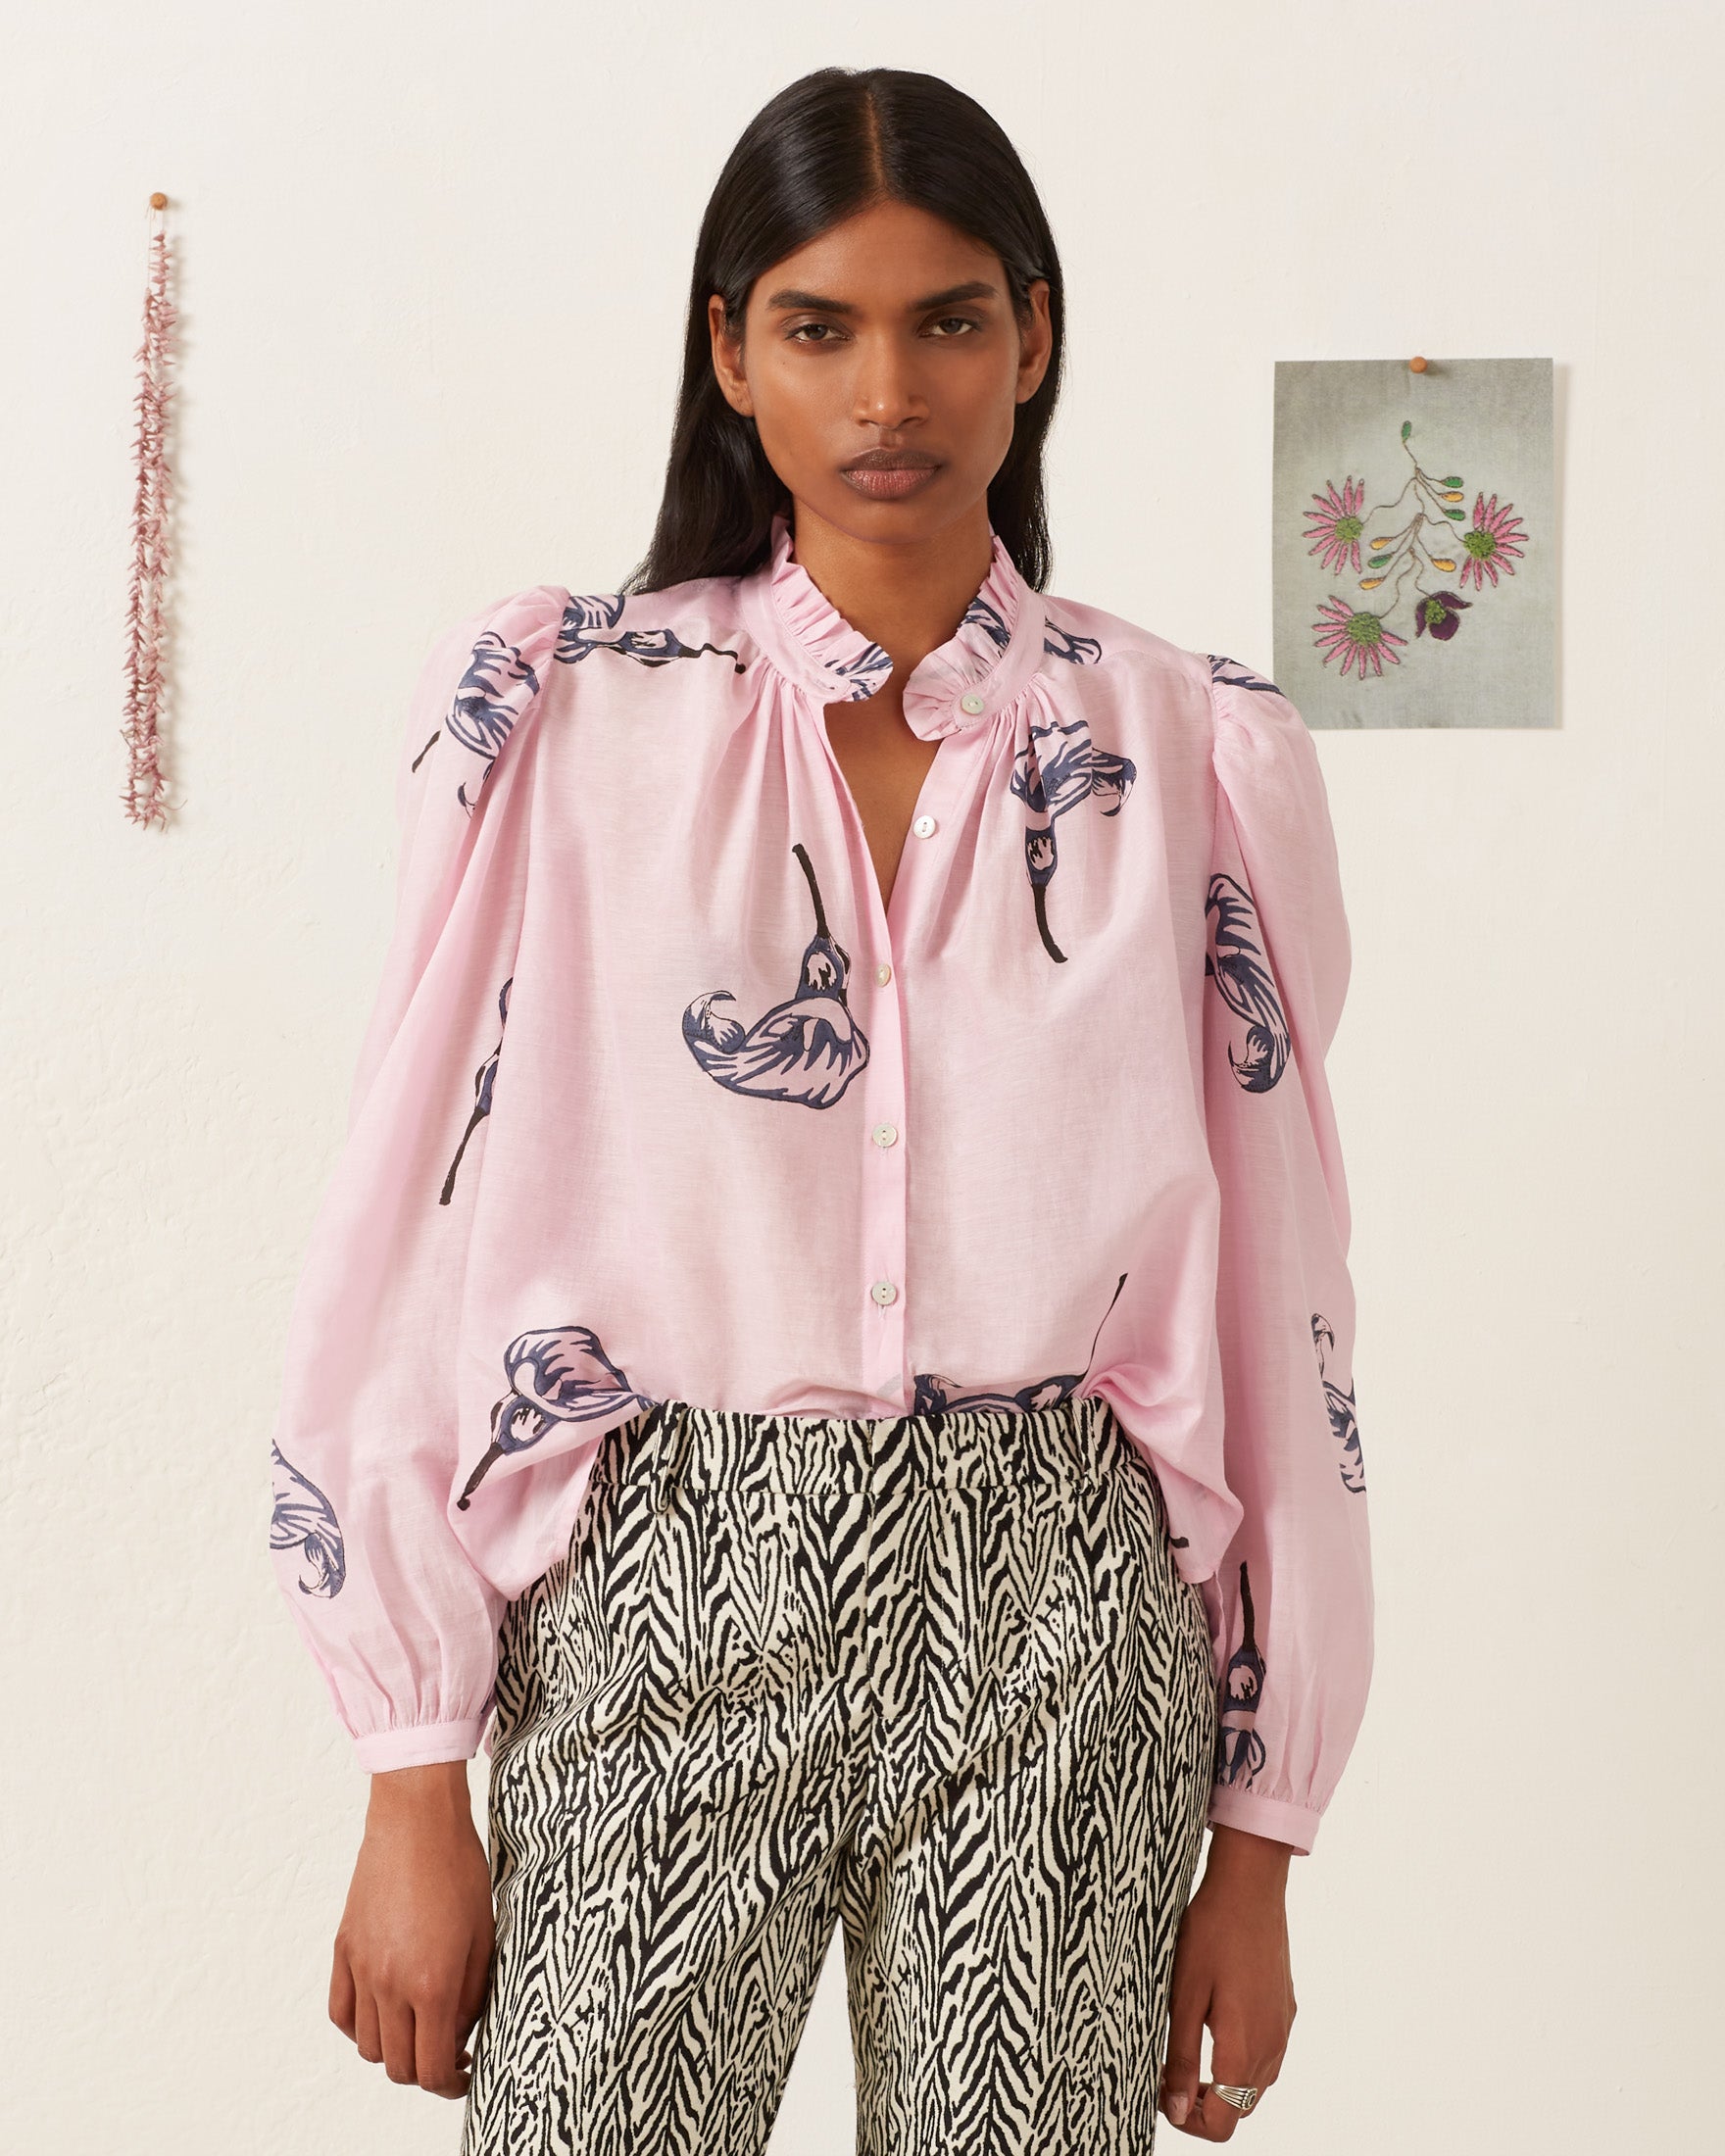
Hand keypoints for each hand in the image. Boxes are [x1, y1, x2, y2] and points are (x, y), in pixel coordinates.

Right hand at [328, 1761, 495, 2099]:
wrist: (417, 1820)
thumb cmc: (460, 1870)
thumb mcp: (484, 1937)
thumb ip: (471, 1996)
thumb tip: (458, 2036)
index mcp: (432, 1984)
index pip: (432, 2069)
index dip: (450, 2085)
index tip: (465, 2076)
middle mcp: (390, 1985)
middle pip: (398, 2067)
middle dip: (425, 2071)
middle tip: (448, 2054)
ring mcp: (361, 1968)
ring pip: (368, 2046)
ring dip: (394, 2049)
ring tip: (418, 2028)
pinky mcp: (343, 1949)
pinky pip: (341, 2012)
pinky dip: (359, 2026)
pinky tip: (383, 2011)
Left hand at [1158, 1823, 1297, 2137]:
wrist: (1250, 1888)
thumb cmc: (1212, 1935)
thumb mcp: (1185, 1997)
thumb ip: (1182, 2058)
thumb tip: (1177, 2109)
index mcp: (1244, 2051)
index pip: (1223, 2124)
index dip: (1189, 2121)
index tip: (1164, 2092)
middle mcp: (1271, 2048)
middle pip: (1240, 2109)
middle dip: (1204, 2105)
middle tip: (1170, 2072)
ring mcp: (1282, 2029)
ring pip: (1255, 2084)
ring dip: (1223, 2083)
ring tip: (1188, 2049)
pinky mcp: (1285, 2010)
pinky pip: (1266, 2055)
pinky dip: (1241, 2059)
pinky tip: (1216, 2025)